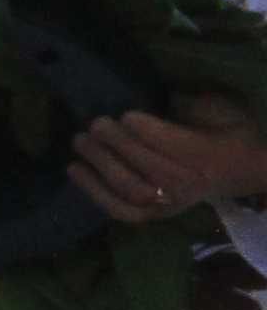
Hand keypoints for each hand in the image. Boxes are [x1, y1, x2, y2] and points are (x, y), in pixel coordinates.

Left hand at [72, 91, 266, 223]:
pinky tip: (74, 169)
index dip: (146, 130)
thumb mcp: (219, 110)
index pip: (172, 146)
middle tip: (95, 124)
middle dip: (117, 144)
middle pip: (148, 166)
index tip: (126, 114)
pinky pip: (120, 211)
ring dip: (100, 164)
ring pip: (130, 188)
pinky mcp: (152, 214)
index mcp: (207, 156)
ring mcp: (168, 203)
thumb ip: (193, 103)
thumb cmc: (223, 134)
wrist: (235, 171)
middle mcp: (188, 184)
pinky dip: (94, 192)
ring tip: (79, 141)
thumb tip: (160, 95)